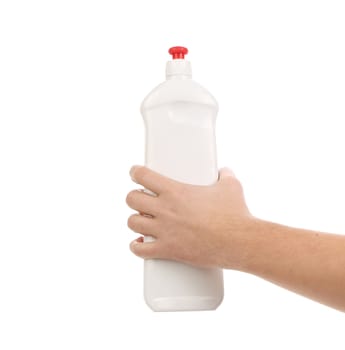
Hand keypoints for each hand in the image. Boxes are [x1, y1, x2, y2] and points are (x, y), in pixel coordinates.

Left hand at [126, 165, 255, 268]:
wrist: (239, 241)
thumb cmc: (235, 213)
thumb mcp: (231, 186)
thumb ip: (225, 175)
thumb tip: (225, 171)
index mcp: (175, 191)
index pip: (143, 175)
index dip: (135, 172)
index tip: (134, 172)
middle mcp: (165, 209)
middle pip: (131, 199)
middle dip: (134, 197)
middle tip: (141, 199)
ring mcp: (165, 231)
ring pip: (132, 223)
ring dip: (135, 220)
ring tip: (141, 220)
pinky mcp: (168, 250)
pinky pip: (140, 250)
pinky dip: (136, 246)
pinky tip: (138, 243)